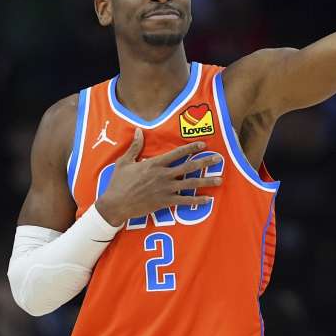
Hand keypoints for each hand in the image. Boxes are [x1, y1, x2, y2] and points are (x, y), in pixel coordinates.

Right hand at [96, 129, 222, 225]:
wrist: (116, 204)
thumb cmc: (118, 183)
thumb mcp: (124, 162)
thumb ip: (134, 147)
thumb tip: (139, 131)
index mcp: (154, 164)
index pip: (177, 153)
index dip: (191, 148)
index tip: (203, 145)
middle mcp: (163, 175)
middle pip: (189, 167)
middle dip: (205, 162)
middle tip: (219, 159)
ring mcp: (165, 189)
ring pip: (190, 184)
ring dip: (206, 181)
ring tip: (220, 180)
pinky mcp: (165, 202)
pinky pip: (184, 201)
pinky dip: (197, 200)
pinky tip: (208, 200)